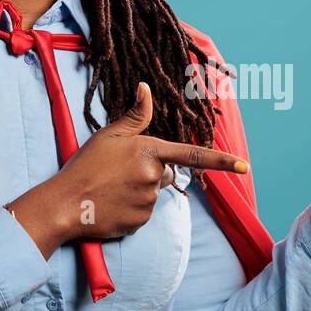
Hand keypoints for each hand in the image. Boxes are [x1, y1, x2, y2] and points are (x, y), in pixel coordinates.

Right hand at [7, 82, 248, 256]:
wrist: (65, 203)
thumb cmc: (85, 165)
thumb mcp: (109, 135)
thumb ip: (135, 115)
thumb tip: (146, 88)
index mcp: (150, 151)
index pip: (193, 155)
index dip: (222, 161)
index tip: (245, 167)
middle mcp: (154, 177)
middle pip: (165, 174)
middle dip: (149, 172)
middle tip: (118, 173)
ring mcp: (148, 202)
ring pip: (153, 194)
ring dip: (138, 191)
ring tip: (111, 188)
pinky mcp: (140, 222)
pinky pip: (143, 213)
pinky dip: (130, 209)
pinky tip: (111, 204)